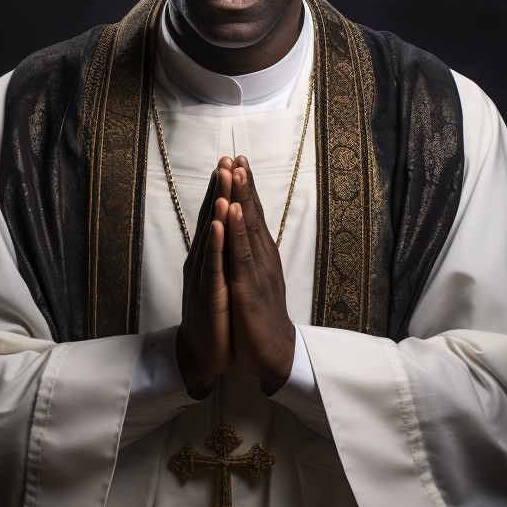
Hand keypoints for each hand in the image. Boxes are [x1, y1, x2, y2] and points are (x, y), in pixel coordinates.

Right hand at [176, 163, 233, 397]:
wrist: (204, 353)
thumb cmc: (216, 315)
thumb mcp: (221, 277)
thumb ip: (222, 252)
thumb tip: (227, 228)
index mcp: (211, 256)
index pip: (219, 216)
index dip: (225, 189)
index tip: (233, 160)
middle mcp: (204, 260)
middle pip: (214, 218)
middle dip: (221, 187)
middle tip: (227, 157)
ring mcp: (205, 276)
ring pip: (212, 236)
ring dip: (218, 206)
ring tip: (224, 179)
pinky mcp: (209, 294)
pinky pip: (213, 266)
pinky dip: (217, 244)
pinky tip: (221, 225)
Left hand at [226, 156, 295, 393]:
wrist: (272, 352)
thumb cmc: (260, 317)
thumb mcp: (253, 280)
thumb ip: (249, 257)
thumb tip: (244, 237)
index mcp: (260, 255)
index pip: (252, 215)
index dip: (246, 188)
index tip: (238, 161)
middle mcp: (262, 257)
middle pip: (253, 213)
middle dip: (244, 183)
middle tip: (237, 154)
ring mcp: (258, 270)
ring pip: (248, 227)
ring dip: (242, 197)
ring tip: (235, 170)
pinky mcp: (249, 287)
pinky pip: (241, 254)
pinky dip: (237, 230)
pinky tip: (233, 211)